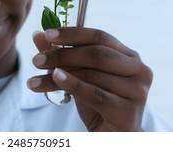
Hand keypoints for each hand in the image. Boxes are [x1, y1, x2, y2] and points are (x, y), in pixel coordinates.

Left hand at [27, 27, 152, 131]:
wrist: (112, 138)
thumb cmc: (97, 104)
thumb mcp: (78, 76)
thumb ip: (61, 55)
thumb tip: (38, 34)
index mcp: (128, 56)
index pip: (99, 37)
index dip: (72, 34)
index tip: (47, 33)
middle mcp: (138, 70)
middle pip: (96, 54)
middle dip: (62, 55)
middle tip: (36, 61)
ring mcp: (137, 91)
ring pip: (92, 75)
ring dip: (58, 74)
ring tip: (34, 80)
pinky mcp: (128, 112)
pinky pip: (95, 94)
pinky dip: (73, 85)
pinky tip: (55, 78)